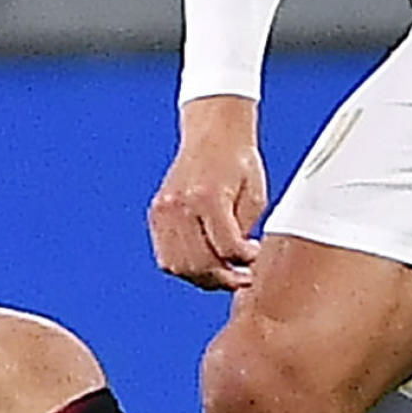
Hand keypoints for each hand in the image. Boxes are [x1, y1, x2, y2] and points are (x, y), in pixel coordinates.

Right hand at [150, 94, 266, 289]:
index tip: (253, 256)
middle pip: (199, 264)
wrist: (213, 133)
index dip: (244, 261)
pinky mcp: (156, 213)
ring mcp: (164, 210)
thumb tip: (237, 264)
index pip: (227, 249)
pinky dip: (184, 266)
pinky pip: (166, 255)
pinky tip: (204, 263)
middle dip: (223, 278)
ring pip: (178, 266)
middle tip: (240, 276)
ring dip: (202, 278)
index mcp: (210, 197)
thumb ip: (244, 232)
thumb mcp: (255, 196)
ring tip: (222, 273)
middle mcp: (181, 205)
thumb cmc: (238, 162)